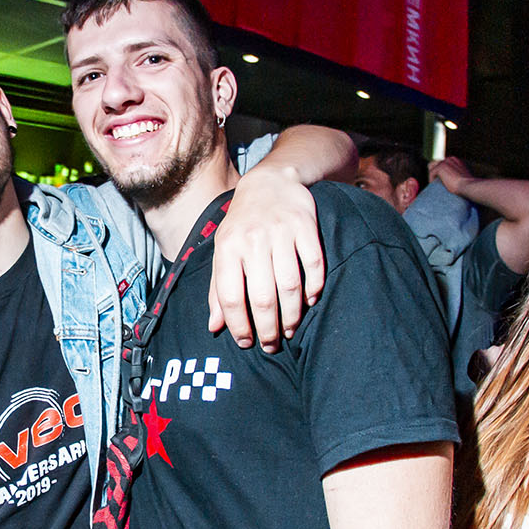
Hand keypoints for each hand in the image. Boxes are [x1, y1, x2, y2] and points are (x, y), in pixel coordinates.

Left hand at [209, 167, 325, 351]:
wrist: (270, 183)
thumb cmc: (242, 224)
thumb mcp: (222, 251)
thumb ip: (217, 289)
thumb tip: (214, 327)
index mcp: (228, 248)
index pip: (230, 296)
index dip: (237, 325)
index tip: (245, 343)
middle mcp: (253, 240)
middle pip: (262, 297)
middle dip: (267, 328)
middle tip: (270, 345)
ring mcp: (281, 233)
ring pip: (289, 285)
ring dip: (291, 315)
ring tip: (289, 330)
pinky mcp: (306, 227)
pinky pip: (314, 265)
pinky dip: (313, 288)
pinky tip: (309, 302)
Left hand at [428, 156, 474, 196]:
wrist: (468, 187)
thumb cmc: (469, 187)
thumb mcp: (465, 179)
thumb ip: (459, 176)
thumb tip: (454, 181)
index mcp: (456, 161)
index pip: (444, 163)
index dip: (441, 171)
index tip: (442, 180)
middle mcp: (450, 159)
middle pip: (436, 162)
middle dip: (435, 171)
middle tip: (435, 182)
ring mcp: (445, 162)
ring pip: (431, 166)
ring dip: (432, 174)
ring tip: (433, 184)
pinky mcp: (440, 167)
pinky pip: (431, 173)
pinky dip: (431, 180)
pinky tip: (433, 187)